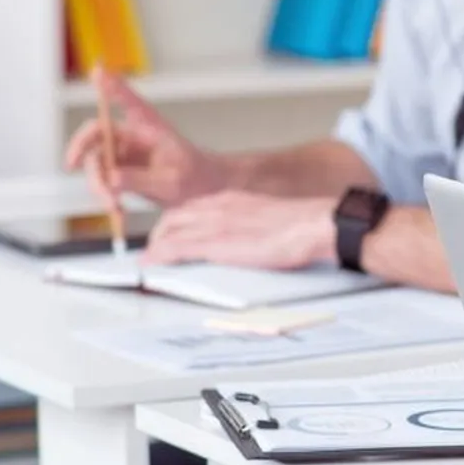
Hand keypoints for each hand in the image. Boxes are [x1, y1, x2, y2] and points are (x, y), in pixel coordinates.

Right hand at [65, 69, 228, 207]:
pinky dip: (105, 196)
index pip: (128, 101)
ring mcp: (123, 153)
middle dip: (82, 151)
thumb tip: (110, 178)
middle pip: (96, 135)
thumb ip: (140, 178)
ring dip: (98, 186)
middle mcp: (132, 135)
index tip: (98, 70)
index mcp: (149, 126)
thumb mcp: (171, 181)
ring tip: (114, 207)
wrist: (203, 193)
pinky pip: (102, 181)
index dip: (112, 86)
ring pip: (95, 163)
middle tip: (74, 166)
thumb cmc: (195, 177)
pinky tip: (116, 212)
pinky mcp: (120, 170)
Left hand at [141, 190, 336, 268]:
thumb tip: (251, 237)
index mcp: (232, 199)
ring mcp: (214, 223)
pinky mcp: (215, 243)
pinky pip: (175, 248)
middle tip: (156, 251)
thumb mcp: (269, 216)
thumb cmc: (302, 225)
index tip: (172, 234)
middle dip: (160, 234)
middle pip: (174, 216)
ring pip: (169, 229)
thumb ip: (252, 223)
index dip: (177, 222)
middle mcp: (217, 206)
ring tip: (150, 261)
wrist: (313, 225)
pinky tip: (150, 265)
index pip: (193, 207)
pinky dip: (158, 256)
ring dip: (155, 246)